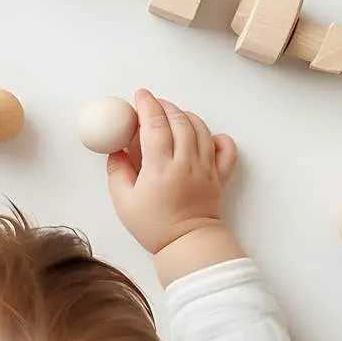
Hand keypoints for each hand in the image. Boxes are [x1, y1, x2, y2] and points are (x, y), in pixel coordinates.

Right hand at [106, 90, 238, 255]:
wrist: (187, 245)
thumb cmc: (154, 226)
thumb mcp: (123, 201)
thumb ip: (117, 171)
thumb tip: (116, 151)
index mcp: (160, 167)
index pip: (155, 125)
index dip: (147, 105)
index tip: (140, 96)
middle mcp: (185, 162)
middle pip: (179, 121)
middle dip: (165, 106)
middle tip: (153, 104)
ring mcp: (206, 168)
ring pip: (200, 129)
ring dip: (186, 115)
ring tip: (173, 115)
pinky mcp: (219, 176)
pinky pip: (225, 150)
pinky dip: (217, 137)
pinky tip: (207, 135)